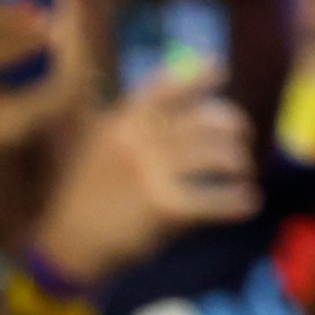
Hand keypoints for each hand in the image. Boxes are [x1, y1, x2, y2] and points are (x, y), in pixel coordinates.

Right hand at [35, 69, 261, 285]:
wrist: (66, 244)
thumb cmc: (90, 194)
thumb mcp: (102, 146)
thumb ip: (136, 123)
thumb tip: (183, 96)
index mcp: (123, 122)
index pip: (167, 87)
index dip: (198, 76)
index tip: (221, 70)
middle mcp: (138, 140)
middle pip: (206, 119)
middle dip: (233, 125)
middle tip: (242, 138)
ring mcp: (151, 171)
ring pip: (217, 154)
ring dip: (239, 162)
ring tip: (244, 172)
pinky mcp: (162, 205)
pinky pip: (214, 198)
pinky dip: (236, 200)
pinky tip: (248, 203)